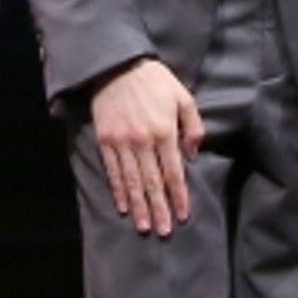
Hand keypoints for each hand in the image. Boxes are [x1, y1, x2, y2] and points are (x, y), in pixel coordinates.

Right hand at [90, 57, 203, 234]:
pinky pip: (112, 171)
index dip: (178, 196)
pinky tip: (123, 207)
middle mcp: (143, 141)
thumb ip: (193, 126)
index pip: (173, 172)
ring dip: (139, 206)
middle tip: (163, 232)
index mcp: (164, 131)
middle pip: (152, 182)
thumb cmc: (156, 81)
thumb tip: (192, 155)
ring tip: (144, 227)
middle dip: (159, 209)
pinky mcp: (105, 140)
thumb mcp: (183, 97)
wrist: (118, 65)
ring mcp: (121, 142)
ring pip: (131, 181)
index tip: (182, 216)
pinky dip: (118, 191)